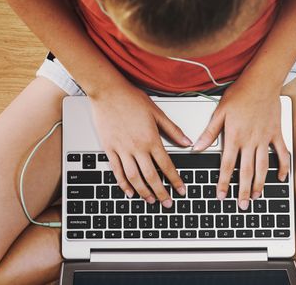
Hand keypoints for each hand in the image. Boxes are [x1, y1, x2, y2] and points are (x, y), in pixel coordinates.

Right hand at [90, 82, 189, 206]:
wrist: (108, 92)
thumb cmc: (131, 99)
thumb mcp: (157, 112)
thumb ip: (173, 130)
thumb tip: (187, 142)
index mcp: (151, 139)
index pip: (167, 165)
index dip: (175, 180)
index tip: (181, 190)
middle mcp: (137, 147)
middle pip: (151, 176)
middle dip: (161, 192)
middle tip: (167, 203)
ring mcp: (122, 149)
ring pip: (134, 177)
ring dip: (143, 191)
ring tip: (150, 200)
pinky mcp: (109, 148)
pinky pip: (116, 170)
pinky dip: (123, 183)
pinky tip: (129, 191)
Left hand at [193, 80, 289, 209]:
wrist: (262, 81)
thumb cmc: (239, 94)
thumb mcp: (219, 112)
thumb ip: (209, 132)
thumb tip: (196, 147)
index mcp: (234, 136)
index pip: (227, 165)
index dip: (223, 182)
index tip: (221, 195)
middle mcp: (250, 141)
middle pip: (246, 171)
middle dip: (243, 191)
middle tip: (241, 205)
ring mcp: (265, 138)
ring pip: (262, 167)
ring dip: (260, 184)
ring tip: (256, 197)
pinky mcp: (276, 134)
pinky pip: (281, 154)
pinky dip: (282, 167)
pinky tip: (280, 178)